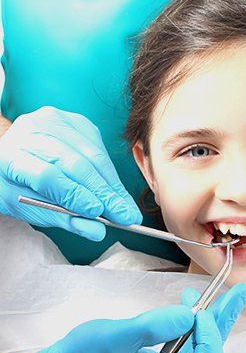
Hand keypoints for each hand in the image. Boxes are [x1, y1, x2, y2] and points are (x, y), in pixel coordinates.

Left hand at [0, 106, 141, 240]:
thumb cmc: (21, 184)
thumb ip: (64, 219)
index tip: (97, 213)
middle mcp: (31, 132)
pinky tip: (117, 189)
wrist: (17, 153)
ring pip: (93, 155)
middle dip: (104, 193)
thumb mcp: (32, 208)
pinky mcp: (75, 120)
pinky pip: (100, 147)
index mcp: (9, 157)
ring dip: (113, 185)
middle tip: (125, 215)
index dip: (75, 195)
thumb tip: (97, 231)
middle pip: (75, 164)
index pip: (47, 176)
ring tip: (127, 207)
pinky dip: (111, 172)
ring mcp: (55, 121)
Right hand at [7, 283, 245, 352]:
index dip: (208, 338)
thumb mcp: (116, 338)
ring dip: (210, 320)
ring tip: (220, 293)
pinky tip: (194, 305)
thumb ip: (154, 326)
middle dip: (221, 322)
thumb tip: (190, 314)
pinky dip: (193, 325)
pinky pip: (187, 347)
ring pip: (201, 350)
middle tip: (238, 292)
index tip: (198, 311)